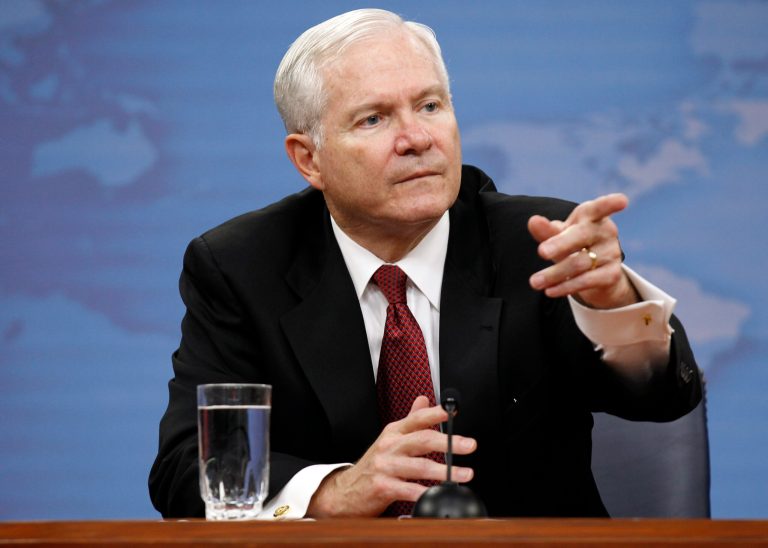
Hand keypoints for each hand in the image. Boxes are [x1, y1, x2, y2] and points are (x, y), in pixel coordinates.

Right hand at [306, 396, 476, 517]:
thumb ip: (410, 420)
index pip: (417, 419)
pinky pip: (410, 490)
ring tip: (464, 475)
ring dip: (445, 471)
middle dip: (449, 442)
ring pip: (420, 467)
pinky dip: (427, 493)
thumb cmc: (374, 465)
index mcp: (393, 432)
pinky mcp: (382, 487)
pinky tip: (440, 494)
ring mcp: (385, 466)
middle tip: (469, 445)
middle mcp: (389, 446)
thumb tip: (424, 399)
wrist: (345, 491)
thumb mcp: (390, 438)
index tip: (453, 413)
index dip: (436, 414)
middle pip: (422, 440)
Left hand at [528, 193, 639, 308]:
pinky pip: (586, 281)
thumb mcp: (560, 235)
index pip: (601, 207)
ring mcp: (612, 252)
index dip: (610, 203)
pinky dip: (566, 286)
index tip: (622, 201)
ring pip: (579, 263)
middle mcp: (606, 231)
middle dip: (560, 243)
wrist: (594, 273)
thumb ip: (547, 230)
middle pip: (581, 235)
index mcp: (592, 216)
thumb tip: (533, 221)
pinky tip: (550, 291)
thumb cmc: (573, 244)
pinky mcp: (612, 274)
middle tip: (541, 252)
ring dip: (554, 273)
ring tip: (534, 282)